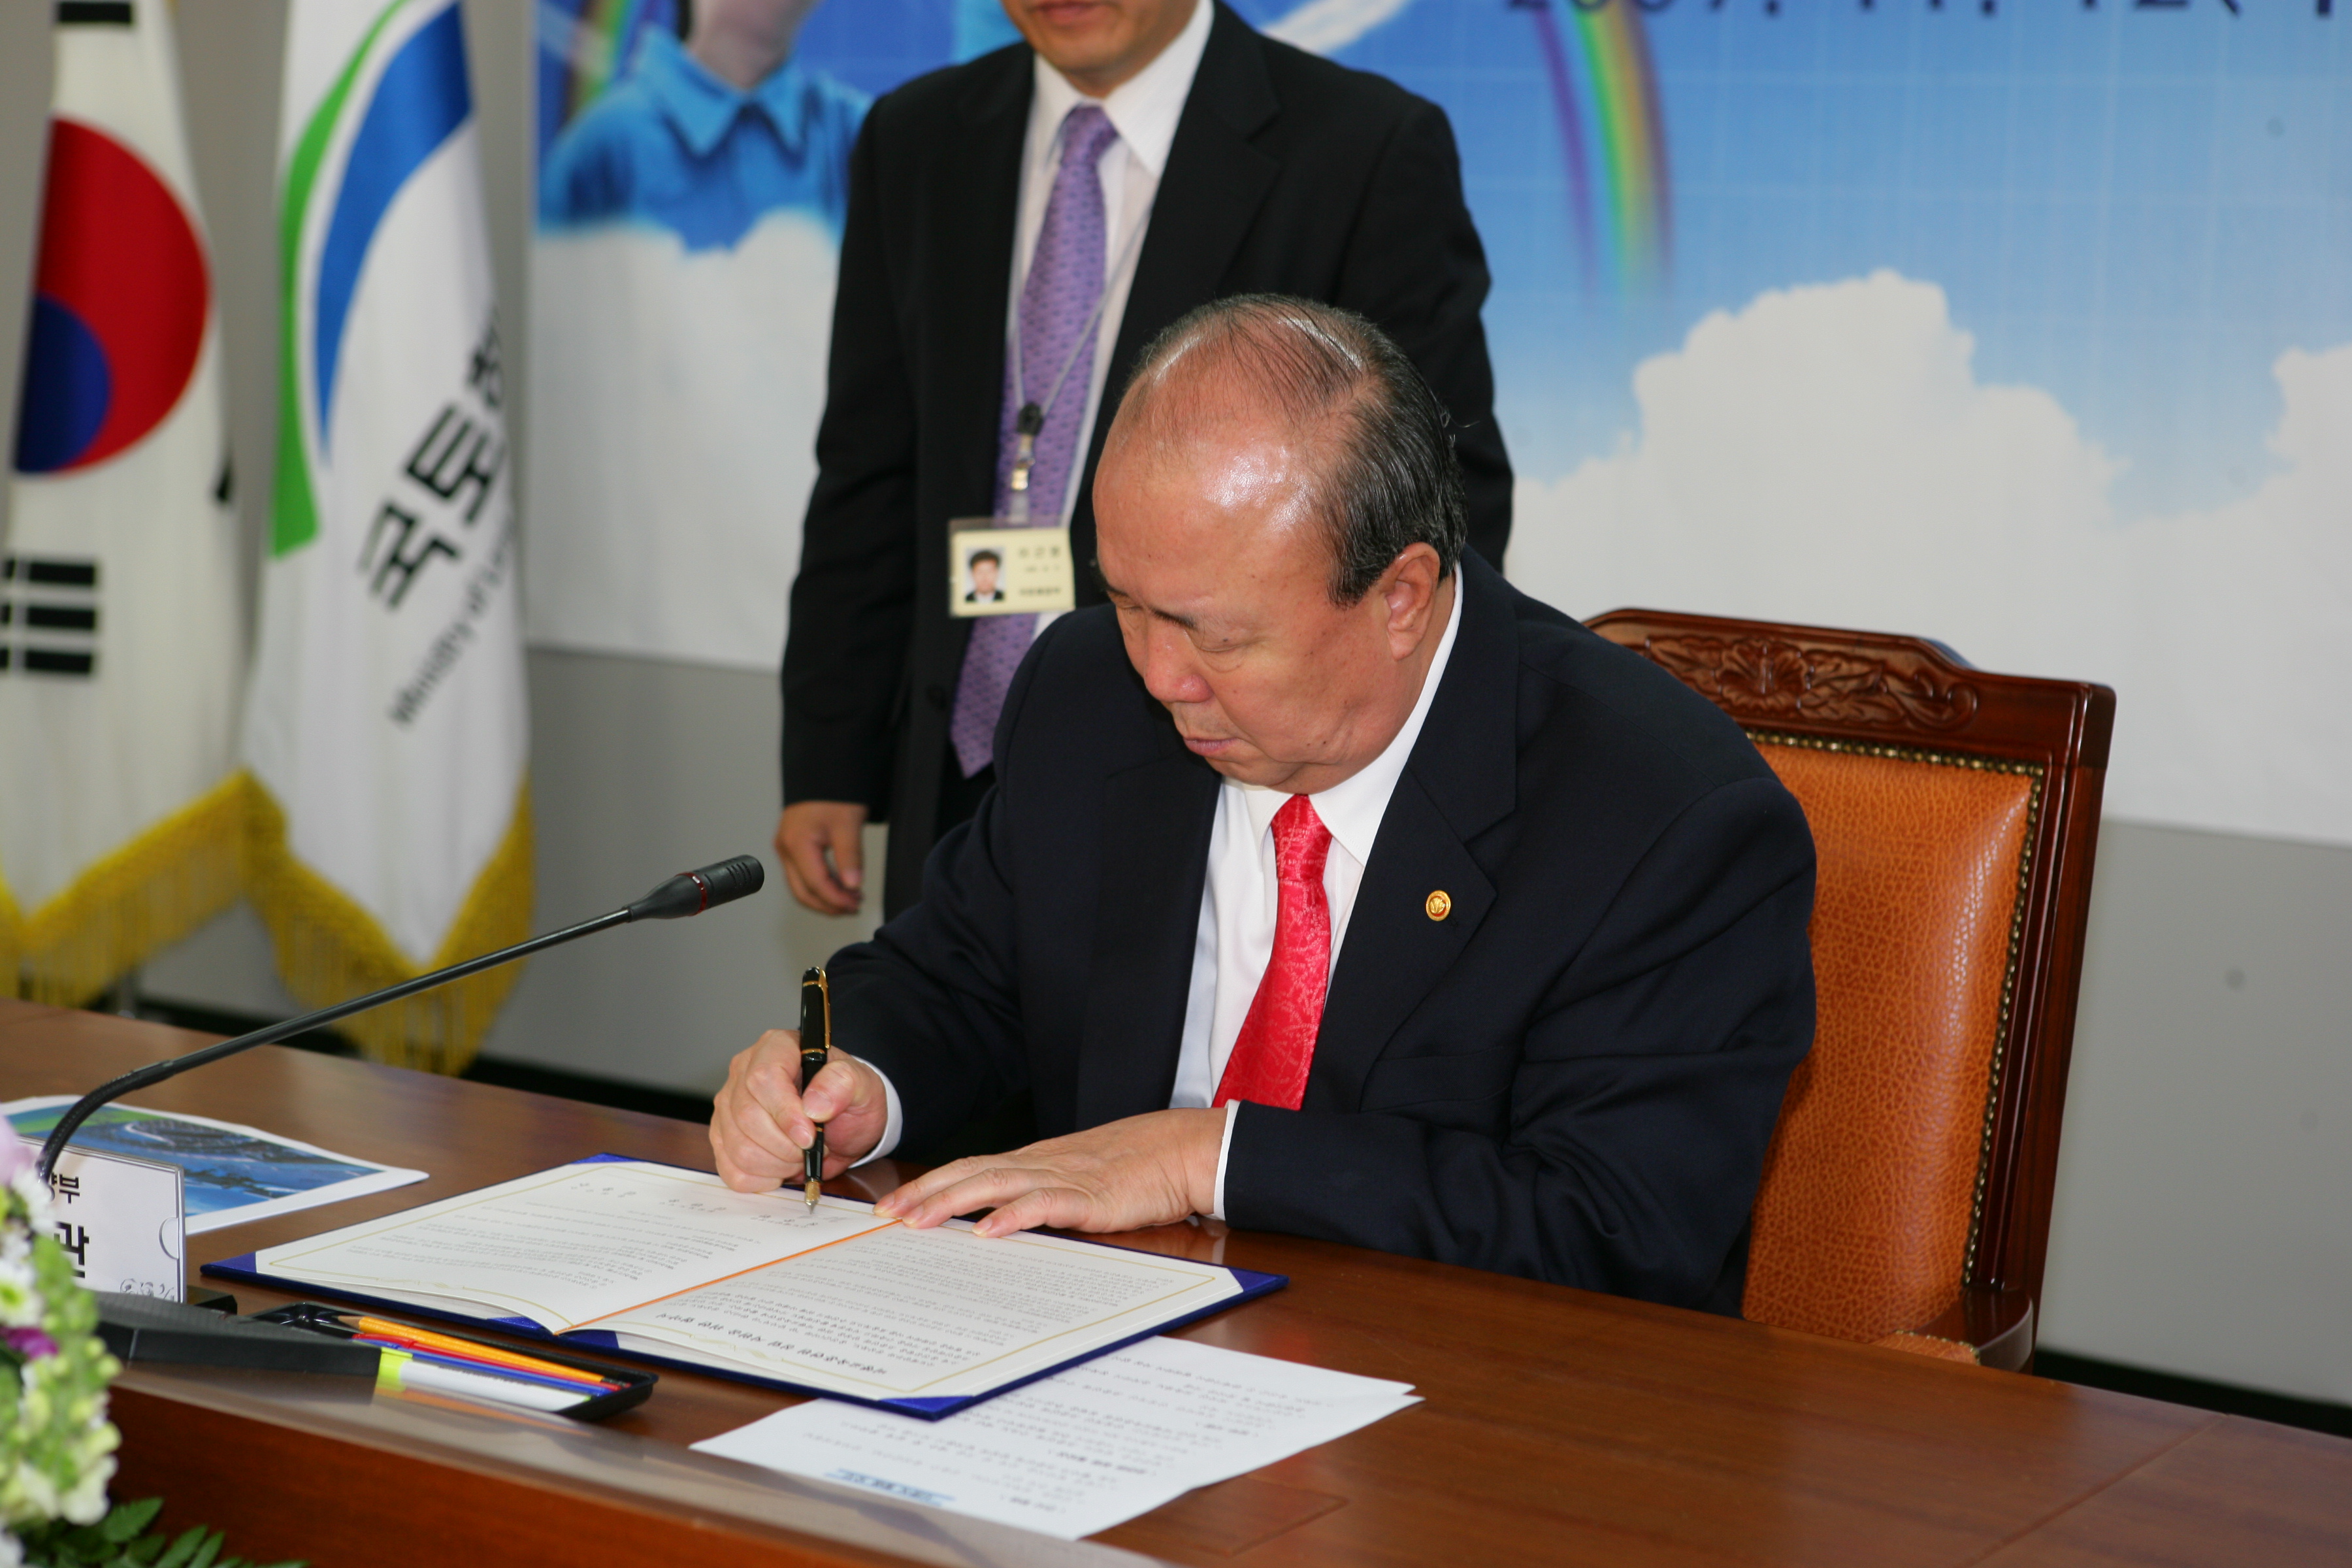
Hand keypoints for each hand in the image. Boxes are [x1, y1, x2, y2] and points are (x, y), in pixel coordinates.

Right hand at [710, 1028, 891, 1191]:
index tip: (809, 1136)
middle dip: (786, 1145)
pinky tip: (782, 1167)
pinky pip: (732, 1170)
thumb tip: (814, 1105)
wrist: (843, 1122)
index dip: (785, 1113)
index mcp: (776, 1047)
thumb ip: (843, 1084)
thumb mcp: (862, 1084)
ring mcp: (728, 1106)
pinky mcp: (723, 1137)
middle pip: (747, 1116)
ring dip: (778, 1164)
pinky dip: (763, 1179)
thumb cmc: (848, 1097)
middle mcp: (744, 1072)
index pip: (763, 1078)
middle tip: (813, 1147)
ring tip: (800, 1155)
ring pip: (738, 1148)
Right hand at [775, 801, 868, 914]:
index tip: (855, 905)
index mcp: (797, 843)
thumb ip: (850, 857)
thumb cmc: (834, 792)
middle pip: (803, 892)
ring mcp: (786, 848)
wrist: (824, 774)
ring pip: (801, 886)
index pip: (815, 884)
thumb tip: (853, 886)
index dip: (836, 900)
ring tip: (850, 899)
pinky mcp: (791, 847)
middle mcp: (785, 848)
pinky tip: (840, 887)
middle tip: (854, 908)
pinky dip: (820, 885)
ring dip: (824, 898)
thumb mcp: (848, 824)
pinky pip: (802, 875)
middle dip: (829, 905)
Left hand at [874, 1108, 1226, 1237]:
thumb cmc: (1135, 1167)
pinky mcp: (1090, 1197)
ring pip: (996, 1184)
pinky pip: (1044, 1205)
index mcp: (1036, 1159)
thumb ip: (1041, 1194)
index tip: (893, 1206)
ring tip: (918, 1220)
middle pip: (971, 1173)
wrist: (1183, 1150)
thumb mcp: (1078, 1178)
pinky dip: (1013, 1216)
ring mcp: (1064, 1177)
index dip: (930, 1185)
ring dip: (953, 1202)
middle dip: (924, 1194)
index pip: (971, 1168)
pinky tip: (987, 1231)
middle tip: (885, 1215)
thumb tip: (999, 1220)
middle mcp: (1041, 1163)